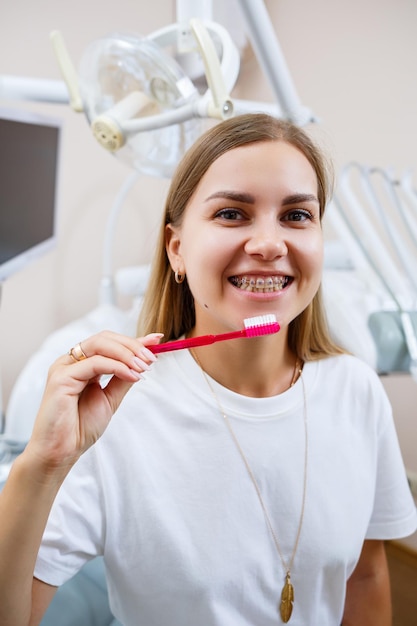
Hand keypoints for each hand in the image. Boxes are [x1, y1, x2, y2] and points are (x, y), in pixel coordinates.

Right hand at [24, 330, 162, 474]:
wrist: (62, 451)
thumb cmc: (80, 427)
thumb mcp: (110, 398)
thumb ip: (123, 378)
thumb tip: (143, 361)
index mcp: (81, 365)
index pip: (109, 343)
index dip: (134, 340)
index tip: (157, 340)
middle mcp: (71, 362)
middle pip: (104, 339)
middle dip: (132, 346)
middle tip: (151, 359)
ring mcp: (64, 367)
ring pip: (99, 345)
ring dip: (126, 353)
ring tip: (144, 367)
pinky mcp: (61, 377)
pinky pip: (95, 363)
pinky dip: (118, 367)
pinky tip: (133, 375)